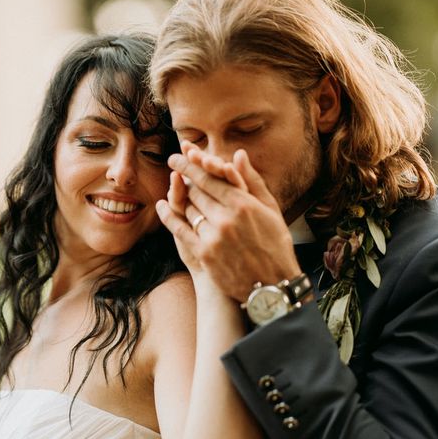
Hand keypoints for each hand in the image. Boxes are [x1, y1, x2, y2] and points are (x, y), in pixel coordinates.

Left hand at [159, 144, 301, 301]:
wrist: (272, 285)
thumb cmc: (275, 244)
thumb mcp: (270, 209)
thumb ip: (251, 180)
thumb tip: (237, 154)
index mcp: (243, 204)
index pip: (209, 178)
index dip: (191, 165)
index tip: (179, 155)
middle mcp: (226, 218)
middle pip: (196, 191)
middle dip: (185, 179)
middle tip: (175, 167)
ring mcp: (213, 236)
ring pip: (188, 209)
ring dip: (182, 198)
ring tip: (179, 190)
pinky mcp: (204, 253)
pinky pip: (179, 229)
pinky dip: (168, 215)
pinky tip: (162, 205)